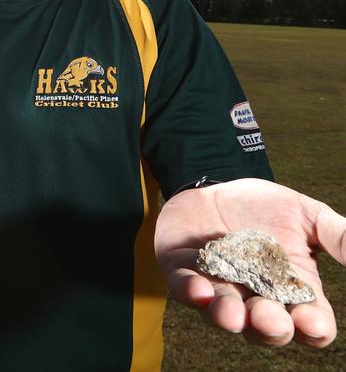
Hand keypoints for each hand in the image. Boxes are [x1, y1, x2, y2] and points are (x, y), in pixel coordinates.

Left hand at [155, 178, 344, 346]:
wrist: (216, 183)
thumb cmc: (264, 206)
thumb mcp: (305, 215)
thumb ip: (337, 236)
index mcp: (291, 291)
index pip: (310, 324)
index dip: (313, 328)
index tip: (313, 320)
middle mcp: (256, 299)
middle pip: (267, 329)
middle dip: (269, 326)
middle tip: (268, 316)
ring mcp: (219, 289)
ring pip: (225, 316)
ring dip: (228, 317)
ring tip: (232, 313)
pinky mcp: (183, 275)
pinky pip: (185, 290)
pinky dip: (191, 292)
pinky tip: (198, 289)